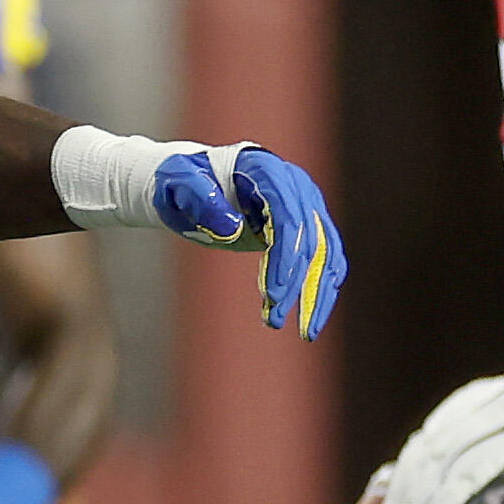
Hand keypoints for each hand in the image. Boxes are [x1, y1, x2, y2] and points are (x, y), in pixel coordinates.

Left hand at [151, 143, 346, 339]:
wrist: (194, 180)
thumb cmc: (182, 180)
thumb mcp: (177, 183)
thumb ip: (199, 198)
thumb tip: (231, 229)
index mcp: (268, 171)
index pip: (289, 217)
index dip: (284, 258)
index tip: (272, 296)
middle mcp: (296, 186)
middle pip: (310, 239)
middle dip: (296, 284)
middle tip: (274, 321)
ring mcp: (305, 205)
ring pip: (326, 253)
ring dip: (317, 294)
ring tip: (306, 332)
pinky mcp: (306, 225)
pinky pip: (325, 258)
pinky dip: (322, 287)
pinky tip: (315, 315)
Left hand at [367, 326, 503, 503]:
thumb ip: (489, 465)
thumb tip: (468, 501)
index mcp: (461, 412)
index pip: (417, 453)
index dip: (395, 488)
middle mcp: (462, 416)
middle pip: (414, 465)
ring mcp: (481, 428)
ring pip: (429, 478)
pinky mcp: (501, 444)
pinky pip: (459, 485)